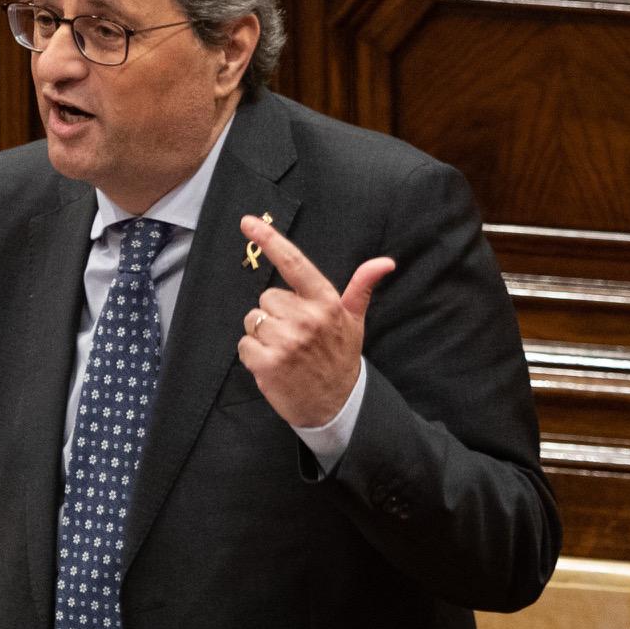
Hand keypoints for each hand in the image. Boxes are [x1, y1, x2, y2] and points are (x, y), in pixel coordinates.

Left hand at [237, 213, 392, 432]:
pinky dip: (253, 356)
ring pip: (252, 321)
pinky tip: (274, 366)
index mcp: (326, 302)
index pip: (294, 263)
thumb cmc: (340, 357)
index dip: (269, 240)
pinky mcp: (268, 363)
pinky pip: (244, 345)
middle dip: (275, 315)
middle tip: (295, 336)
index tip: (247, 222)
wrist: (336, 405)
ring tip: (286, 352)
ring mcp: (287, 341)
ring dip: (263, 336)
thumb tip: (385, 262)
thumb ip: (361, 287)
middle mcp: (306, 318)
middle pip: (266, 298)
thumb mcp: (354, 321)